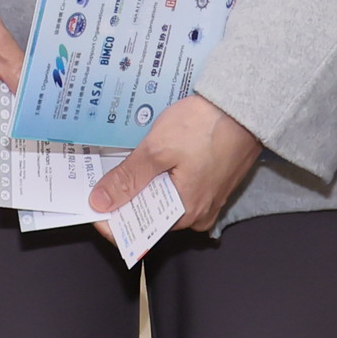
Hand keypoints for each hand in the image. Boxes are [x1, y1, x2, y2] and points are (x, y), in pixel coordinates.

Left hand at [89, 91, 262, 240]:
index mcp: (185, 213)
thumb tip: (101, 203)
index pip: (139, 233)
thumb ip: (128, 179)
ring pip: (164, 201)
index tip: (92, 204)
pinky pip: (179, 189)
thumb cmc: (205, 126)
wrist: (245, 104)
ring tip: (122, 166)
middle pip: (151, 216)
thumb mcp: (158, 150)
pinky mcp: (212, 183)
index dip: (112, 220)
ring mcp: (207, 199)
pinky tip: (149, 160)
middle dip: (125, 200)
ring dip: (143, 186)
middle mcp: (198, 214)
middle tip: (102, 179)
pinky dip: (161, 178)